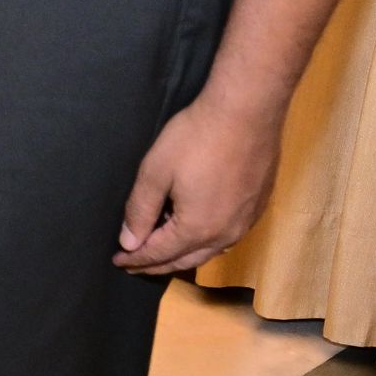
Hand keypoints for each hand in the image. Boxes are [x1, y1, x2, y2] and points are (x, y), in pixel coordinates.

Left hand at [114, 92, 284, 274]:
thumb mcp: (156, 172)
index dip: (136, 258)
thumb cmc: (196, 138)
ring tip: (162, 252)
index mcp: (196, 228)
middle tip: (135, 263)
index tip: (118, 261)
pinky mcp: (257, 207)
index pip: (159, 253)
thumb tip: (129, 242)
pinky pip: (228, 237)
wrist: (247, 112)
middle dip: (157, 264)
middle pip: (185, 259)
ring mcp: (245, 222)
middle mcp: (225, 234)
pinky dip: (206, 242)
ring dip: (183, 254)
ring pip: (210, 251)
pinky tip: (197, 233)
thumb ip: (140, 210)